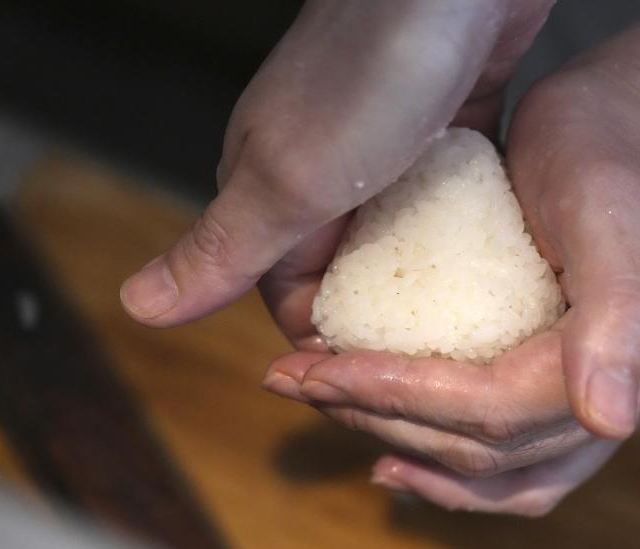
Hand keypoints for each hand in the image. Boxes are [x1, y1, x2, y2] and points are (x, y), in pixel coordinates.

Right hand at [119, 0, 552, 330]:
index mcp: (273, 188)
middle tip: (440, 369)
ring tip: (478, 329)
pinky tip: (501, 265)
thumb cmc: (373, 66)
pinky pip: (450, 204)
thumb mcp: (291, 177)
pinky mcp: (444, 129)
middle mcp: (327, 172)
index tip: (384, 391)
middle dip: (386, 324)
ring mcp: (388, 149)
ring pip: (401, 243)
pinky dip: (469, 236)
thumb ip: (223, 247)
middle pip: (349, 275)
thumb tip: (138, 308)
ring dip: (432, 284)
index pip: (292, 298)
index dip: (331, 351)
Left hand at [264, 48, 639, 515]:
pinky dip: (455, 471)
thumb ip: (620, 310)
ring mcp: (622, 410)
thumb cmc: (614, 138)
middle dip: (387, 421)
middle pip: (496, 448)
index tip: (316, 372)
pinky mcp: (587, 399)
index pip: (504, 407)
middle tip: (300, 384)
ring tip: (333, 413)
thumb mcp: (608, 200)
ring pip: (502, 472)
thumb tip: (608, 421)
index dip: (403, 399)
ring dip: (410, 454)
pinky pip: (519, 463)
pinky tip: (396, 458)